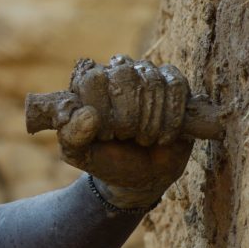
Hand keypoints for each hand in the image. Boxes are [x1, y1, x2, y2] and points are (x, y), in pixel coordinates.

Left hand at [57, 55, 193, 207]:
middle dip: (128, 118)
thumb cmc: (106, 159)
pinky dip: (173, 118)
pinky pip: (177, 86)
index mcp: (85, 83)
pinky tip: (164, 137)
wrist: (142, 176)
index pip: (93, 79)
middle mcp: (114, 71)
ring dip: (151, 123)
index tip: (104, 135)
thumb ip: (72, 136)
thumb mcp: (79, 154)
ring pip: (152, 82)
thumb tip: (88, 114)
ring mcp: (145, 74)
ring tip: (143, 139)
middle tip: (125, 137)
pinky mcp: (173, 83)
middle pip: (125, 76)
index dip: (103, 112)